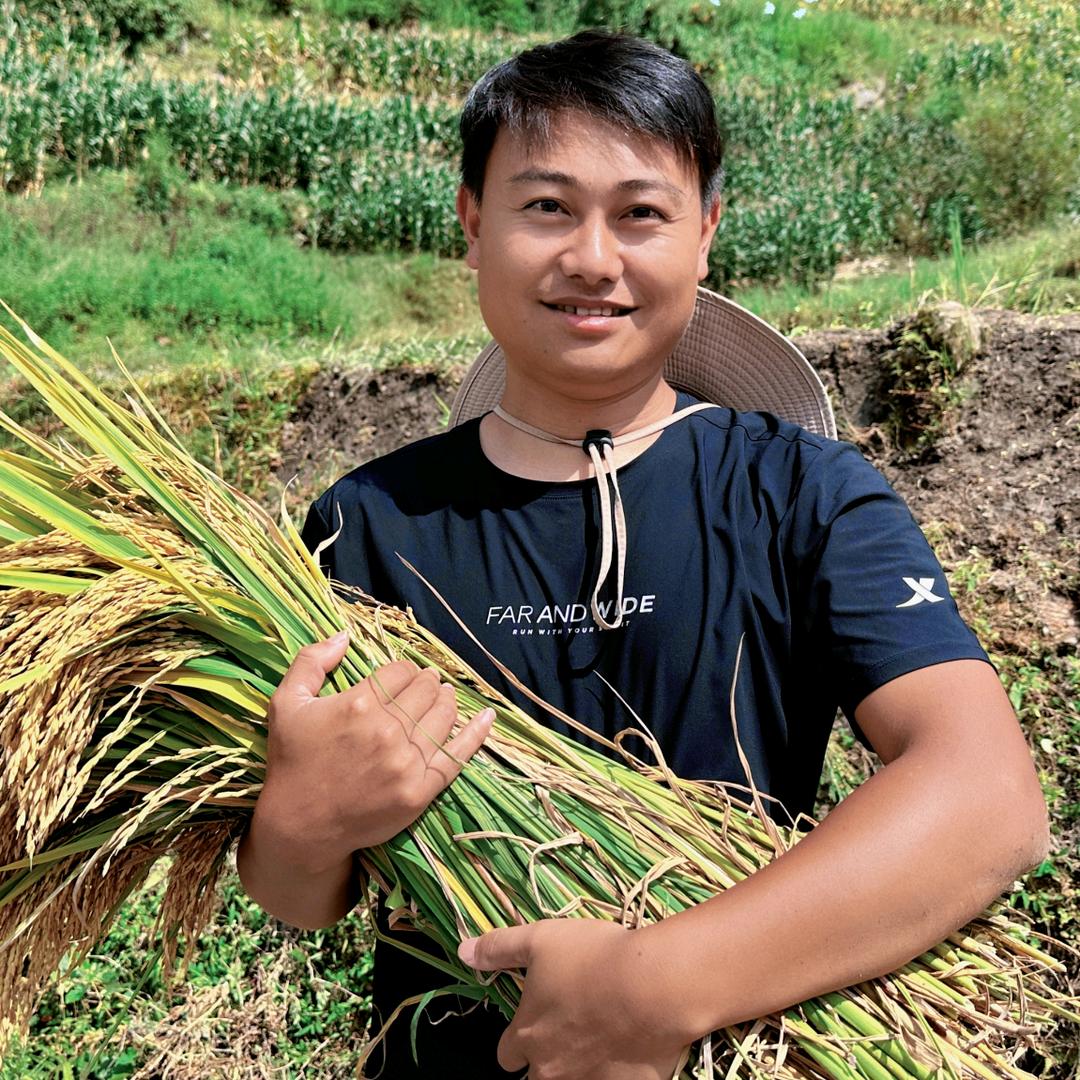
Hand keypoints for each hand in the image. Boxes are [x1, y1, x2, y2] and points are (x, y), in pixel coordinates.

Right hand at [255, 631, 493, 871]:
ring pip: (443, 717)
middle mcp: (387, 730)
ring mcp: (406, 763)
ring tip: (445, 696)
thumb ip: (311, 661)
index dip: (404, 671)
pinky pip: (456, 756)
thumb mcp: (286, 703)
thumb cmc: (292, 762)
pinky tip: (486, 717)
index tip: (401, 677)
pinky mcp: (419, 791)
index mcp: (359, 704)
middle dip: (427, 683)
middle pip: (425, 691)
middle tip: (427, 684)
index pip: (400, 671)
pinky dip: (475, 734)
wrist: (301, 826)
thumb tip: (344, 635)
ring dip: (447, 701)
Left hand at [459, 920, 689, 1079]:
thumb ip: (499, 948)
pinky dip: (615, 1071)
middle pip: (538, 1077)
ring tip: (599, 1037)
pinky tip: (627, 1046)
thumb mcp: (539, 939)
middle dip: (547, 1059)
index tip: (535, 1018)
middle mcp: (552, 1070)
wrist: (652, 985)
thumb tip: (463, 952)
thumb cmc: (591, 958)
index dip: (518, 1037)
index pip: (506, 1055)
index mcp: (527, 1037)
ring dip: (579, 1067)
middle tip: (571, 1028)